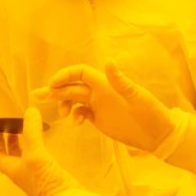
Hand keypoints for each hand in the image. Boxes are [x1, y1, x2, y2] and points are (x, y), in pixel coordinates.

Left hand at [0, 107, 76, 195]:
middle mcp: (18, 171)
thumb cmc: (46, 182)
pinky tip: (37, 139)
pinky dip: (30, 144)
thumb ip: (32, 133)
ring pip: (17, 154)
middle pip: (3, 154)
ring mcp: (32, 172)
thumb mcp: (36, 155)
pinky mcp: (44, 172)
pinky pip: (32, 155)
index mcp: (10, 168)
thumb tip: (30, 111)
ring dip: (14, 142)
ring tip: (16, 127)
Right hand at [32, 62, 178, 151]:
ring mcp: (98, 105)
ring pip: (73, 100)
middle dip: (53, 90)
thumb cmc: (152, 113)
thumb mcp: (137, 97)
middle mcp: (99, 92)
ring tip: (59, 115)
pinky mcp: (99, 118)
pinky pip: (80, 113)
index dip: (64, 76)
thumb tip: (108, 61)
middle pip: (71, 87)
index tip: (52, 85)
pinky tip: (77, 123)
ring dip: (62, 104)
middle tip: (36, 96)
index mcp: (106, 84)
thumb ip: (121, 81)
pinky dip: (74, 116)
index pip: (80, 73)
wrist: (159, 134)